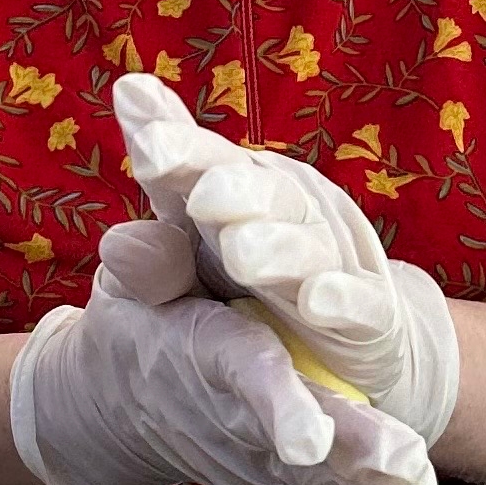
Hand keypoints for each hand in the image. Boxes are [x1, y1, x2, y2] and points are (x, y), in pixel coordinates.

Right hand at [8, 215, 436, 484]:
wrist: (118, 400)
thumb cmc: (140, 321)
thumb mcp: (130, 279)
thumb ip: (151, 258)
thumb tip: (146, 247)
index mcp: (205, 351)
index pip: (244, 375)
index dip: (278, 407)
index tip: (311, 442)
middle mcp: (234, 417)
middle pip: (295, 443)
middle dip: (352, 455)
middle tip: (408, 466)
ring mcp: (255, 462)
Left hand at [112, 74, 460, 447]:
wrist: (341, 351)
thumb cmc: (246, 296)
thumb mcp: (185, 282)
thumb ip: (152, 262)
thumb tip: (114, 240)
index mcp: (234, 190)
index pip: (200, 161)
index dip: (177, 147)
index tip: (143, 133)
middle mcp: (288, 211)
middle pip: (262, 192)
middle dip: (234, 190)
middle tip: (203, 197)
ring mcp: (333, 261)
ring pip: (308, 246)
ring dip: (279, 247)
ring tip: (243, 252)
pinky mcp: (371, 317)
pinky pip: (360, 305)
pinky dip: (341, 301)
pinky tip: (317, 301)